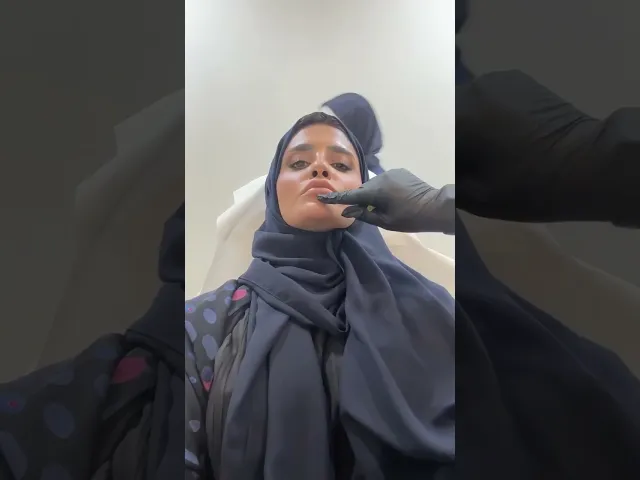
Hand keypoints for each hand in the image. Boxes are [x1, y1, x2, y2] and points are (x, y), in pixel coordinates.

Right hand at [317, 168, 454, 233]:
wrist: (434, 206)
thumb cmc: (409, 218)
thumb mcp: (385, 221)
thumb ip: (364, 214)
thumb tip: (346, 211)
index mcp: (376, 191)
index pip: (350, 195)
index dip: (335, 197)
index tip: (321, 196)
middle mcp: (380, 178)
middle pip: (363, 188)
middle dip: (361, 198)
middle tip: (366, 210)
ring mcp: (390, 173)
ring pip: (374, 184)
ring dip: (373, 193)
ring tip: (383, 204)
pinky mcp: (398, 172)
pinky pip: (384, 180)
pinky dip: (383, 188)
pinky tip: (392, 197)